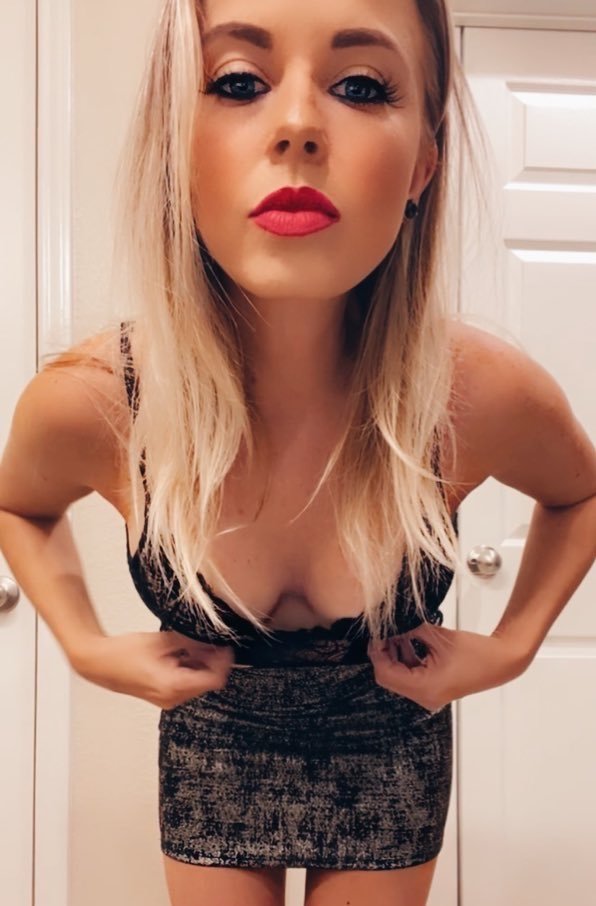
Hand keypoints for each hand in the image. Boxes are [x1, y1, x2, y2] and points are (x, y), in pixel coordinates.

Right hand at [72, 630, 235, 709]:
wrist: (98, 663)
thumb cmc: (125, 652)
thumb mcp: (163, 641)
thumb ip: (191, 642)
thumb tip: (213, 640)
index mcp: (174, 686)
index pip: (214, 679)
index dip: (224, 661)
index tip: (224, 644)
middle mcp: (173, 699)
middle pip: (207, 682)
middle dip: (212, 660)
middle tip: (208, 639)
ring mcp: (167, 700)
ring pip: (197, 682)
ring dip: (200, 663)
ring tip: (190, 643)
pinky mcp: (162, 696)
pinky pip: (185, 683)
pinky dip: (189, 668)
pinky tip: (180, 652)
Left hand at [367, 623, 528, 712]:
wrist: (501, 661)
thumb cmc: (476, 652)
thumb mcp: (439, 636)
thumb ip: (412, 630)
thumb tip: (391, 622)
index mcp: (425, 688)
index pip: (386, 674)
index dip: (377, 653)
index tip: (376, 633)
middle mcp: (425, 697)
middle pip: (390, 677)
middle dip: (386, 653)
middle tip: (386, 631)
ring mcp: (429, 695)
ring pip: (400, 675)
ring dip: (397, 653)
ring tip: (401, 632)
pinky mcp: (434, 689)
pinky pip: (412, 675)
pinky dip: (408, 658)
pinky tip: (412, 640)